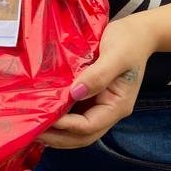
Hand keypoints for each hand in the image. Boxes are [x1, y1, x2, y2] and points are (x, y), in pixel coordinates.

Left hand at [40, 14, 156, 149]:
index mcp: (117, 105)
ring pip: (77, 129)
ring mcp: (99, 105)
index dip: (66, 126)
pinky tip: (42, 115)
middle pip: (82, 135)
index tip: (45, 119)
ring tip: (33, 129)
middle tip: (31, 133)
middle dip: (58, 138)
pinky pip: (74, 114)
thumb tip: (75, 93)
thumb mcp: (116, 55)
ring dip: (57, 133)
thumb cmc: (129, 41)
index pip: (89, 126)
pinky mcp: (91, 97)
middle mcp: (108, 110)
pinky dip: (59, 119)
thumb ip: (98, 75)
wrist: (138, 33)